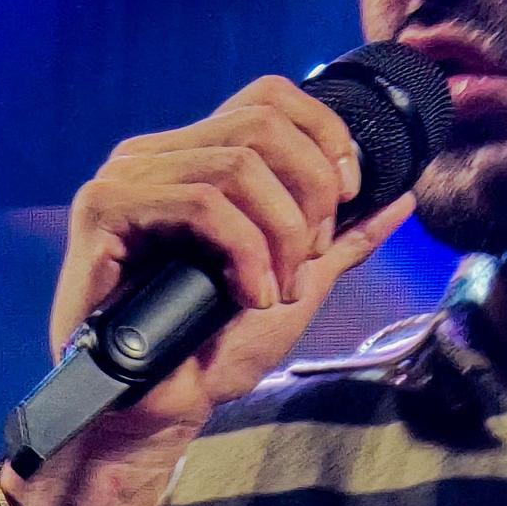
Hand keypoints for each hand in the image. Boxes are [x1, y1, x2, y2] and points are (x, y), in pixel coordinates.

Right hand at [0, 75, 417, 505]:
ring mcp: (125, 177)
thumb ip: (343, 239)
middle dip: (310, 192)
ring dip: (280, 234)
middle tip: (309, 257)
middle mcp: (155, 155)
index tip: (347, 195)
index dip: (324, 134)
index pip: (268, 96)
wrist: (157, 409)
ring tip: (276, 289)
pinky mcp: (103, 209)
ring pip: (238, 166)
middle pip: (262, 124)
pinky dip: (244, 252)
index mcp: (195, 157)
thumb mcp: (298, 282)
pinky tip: (249, 295)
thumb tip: (402, 196)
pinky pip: (201, 205)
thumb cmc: (214, 348)